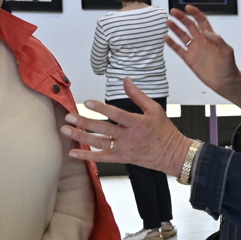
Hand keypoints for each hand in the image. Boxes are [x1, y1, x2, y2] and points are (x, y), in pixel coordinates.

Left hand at [62, 79, 193, 174]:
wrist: (173, 154)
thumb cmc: (165, 132)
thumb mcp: (155, 110)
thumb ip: (138, 95)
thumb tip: (126, 81)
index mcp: (138, 123)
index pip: (116, 114)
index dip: (101, 108)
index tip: (88, 103)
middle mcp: (130, 137)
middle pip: (103, 129)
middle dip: (84, 122)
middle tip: (69, 117)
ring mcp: (125, 149)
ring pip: (99, 143)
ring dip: (81, 136)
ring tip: (66, 130)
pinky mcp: (122, 158)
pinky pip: (102, 158)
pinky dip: (87, 156)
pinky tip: (74, 152)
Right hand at [167, 7, 240, 96]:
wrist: (225, 82)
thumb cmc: (229, 67)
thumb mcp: (227, 52)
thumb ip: (218, 41)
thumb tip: (207, 33)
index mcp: (211, 37)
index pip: (201, 21)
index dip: (195, 13)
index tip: (188, 8)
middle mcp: (201, 41)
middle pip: (189, 26)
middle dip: (181, 18)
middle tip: (173, 11)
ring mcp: (194, 50)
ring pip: (182, 36)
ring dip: (175, 28)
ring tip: (168, 22)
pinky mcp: (189, 59)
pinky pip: (179, 49)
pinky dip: (172, 44)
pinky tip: (166, 38)